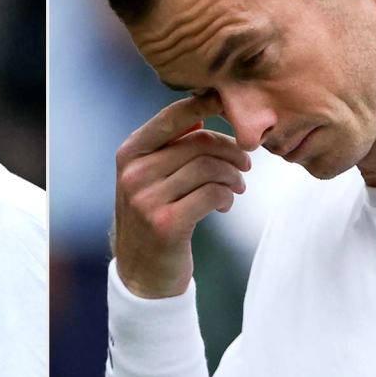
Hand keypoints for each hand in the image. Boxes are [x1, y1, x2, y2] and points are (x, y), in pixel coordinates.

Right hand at [113, 95, 250, 298]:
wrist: (141, 272)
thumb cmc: (154, 216)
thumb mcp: (150, 177)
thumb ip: (170, 146)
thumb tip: (201, 111)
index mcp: (129, 153)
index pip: (172, 117)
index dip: (205, 104)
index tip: (229, 105)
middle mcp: (134, 173)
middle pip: (198, 143)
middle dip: (230, 151)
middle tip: (245, 165)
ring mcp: (147, 199)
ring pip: (208, 168)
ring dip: (233, 176)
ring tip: (237, 186)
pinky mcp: (166, 224)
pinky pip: (212, 194)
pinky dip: (227, 196)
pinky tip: (225, 204)